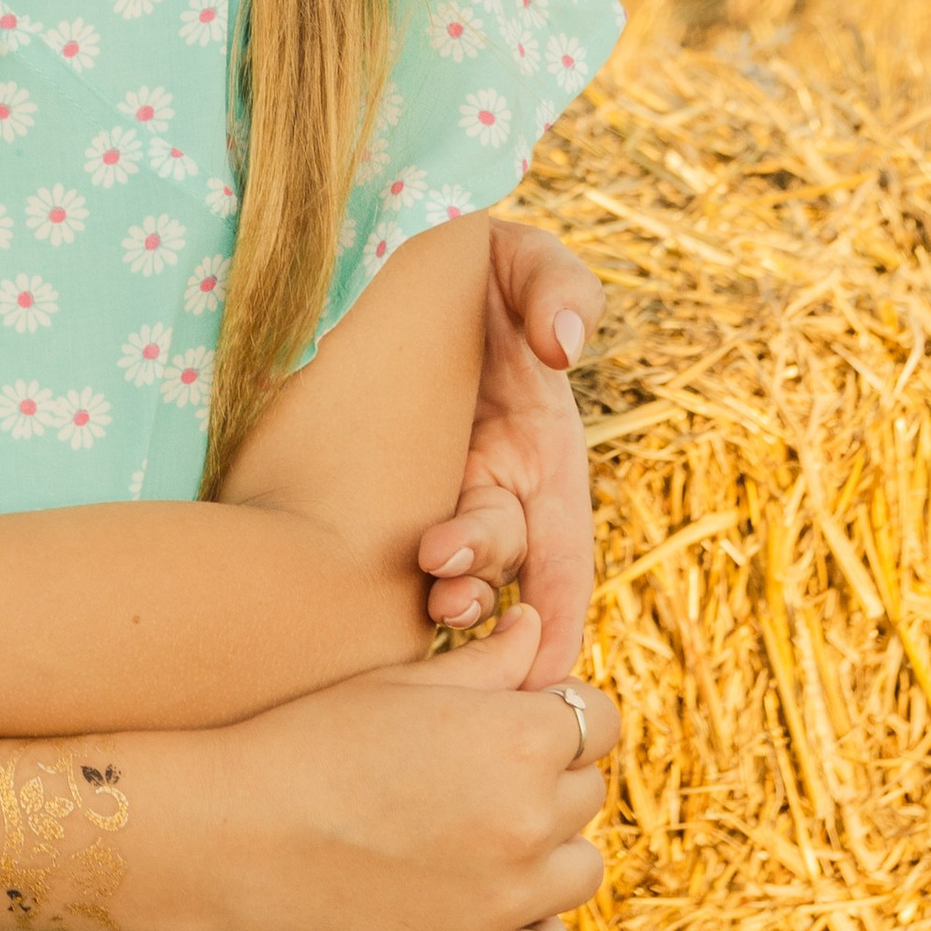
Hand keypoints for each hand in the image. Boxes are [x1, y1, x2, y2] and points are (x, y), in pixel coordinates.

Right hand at [212, 607, 615, 930]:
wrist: (242, 833)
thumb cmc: (315, 737)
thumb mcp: (405, 680)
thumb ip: (490, 659)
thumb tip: (538, 625)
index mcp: (518, 737)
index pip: (598, 720)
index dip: (561, 713)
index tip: (521, 719)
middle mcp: (528, 819)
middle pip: (587, 791)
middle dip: (549, 775)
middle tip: (480, 774)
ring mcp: (507, 900)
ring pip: (581, 869)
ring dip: (550, 850)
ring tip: (484, 836)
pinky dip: (535, 929)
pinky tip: (492, 901)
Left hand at [416, 216, 601, 681]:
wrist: (401, 272)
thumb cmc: (483, 280)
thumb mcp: (529, 265)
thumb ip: (562, 289)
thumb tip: (563, 346)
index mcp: (541, 460)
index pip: (563, 555)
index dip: (560, 615)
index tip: (547, 665)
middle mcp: (492, 495)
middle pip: (497, 560)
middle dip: (478, 577)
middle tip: (443, 572)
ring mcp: (433, 499)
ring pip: (447, 567)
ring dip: (442, 585)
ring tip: (426, 581)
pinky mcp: (377, 494)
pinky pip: (383, 546)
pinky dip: (385, 577)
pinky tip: (366, 589)